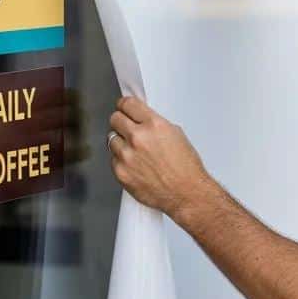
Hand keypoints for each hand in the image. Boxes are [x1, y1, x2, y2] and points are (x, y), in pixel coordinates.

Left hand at [107, 96, 212, 218]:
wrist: (186, 193)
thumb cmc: (185, 167)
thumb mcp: (175, 134)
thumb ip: (154, 124)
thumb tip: (141, 119)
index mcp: (154, 125)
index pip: (128, 104)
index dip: (124, 105)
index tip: (123, 107)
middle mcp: (138, 138)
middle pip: (115, 119)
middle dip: (120, 122)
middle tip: (126, 127)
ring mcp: (127, 156)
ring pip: (111, 139)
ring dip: (120, 142)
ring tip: (134, 151)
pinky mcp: (121, 172)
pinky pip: (113, 159)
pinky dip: (121, 161)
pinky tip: (135, 165)